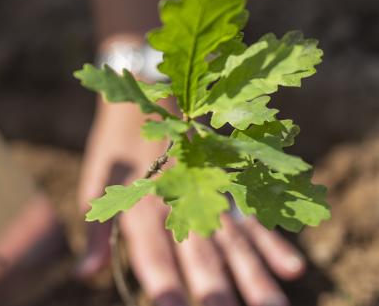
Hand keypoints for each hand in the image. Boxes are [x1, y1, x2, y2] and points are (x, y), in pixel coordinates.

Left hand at [76, 101, 305, 305]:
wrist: (147, 93)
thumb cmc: (117, 148)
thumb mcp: (96, 184)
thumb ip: (97, 233)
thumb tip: (86, 273)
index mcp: (141, 204)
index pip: (153, 251)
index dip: (162, 281)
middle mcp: (180, 200)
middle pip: (200, 253)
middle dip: (214, 291)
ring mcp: (210, 191)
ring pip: (234, 241)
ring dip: (255, 278)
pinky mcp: (231, 182)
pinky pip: (255, 215)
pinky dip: (274, 241)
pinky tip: (292, 269)